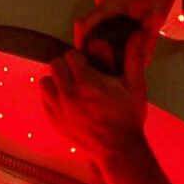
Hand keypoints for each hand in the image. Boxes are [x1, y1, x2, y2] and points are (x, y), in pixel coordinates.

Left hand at [40, 46, 147, 166]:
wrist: (119, 151)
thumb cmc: (128, 117)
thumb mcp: (135, 86)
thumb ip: (134, 57)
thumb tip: (138, 33)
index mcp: (87, 82)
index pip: (70, 55)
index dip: (81, 57)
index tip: (89, 65)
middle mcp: (69, 95)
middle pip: (55, 65)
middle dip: (67, 67)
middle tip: (80, 75)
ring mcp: (59, 110)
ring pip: (45, 82)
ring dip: (56, 81)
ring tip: (71, 88)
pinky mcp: (55, 122)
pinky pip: (44, 101)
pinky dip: (53, 98)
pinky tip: (68, 102)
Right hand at [75, 0, 181, 67]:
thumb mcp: (156, 17)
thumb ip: (147, 42)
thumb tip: (141, 65)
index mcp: (110, 1)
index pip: (83, 25)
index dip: (79, 42)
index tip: (81, 55)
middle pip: (95, 20)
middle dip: (103, 35)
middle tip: (117, 48)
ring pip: (103, 10)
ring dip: (111, 22)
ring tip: (129, 30)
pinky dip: (115, 10)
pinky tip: (132, 13)